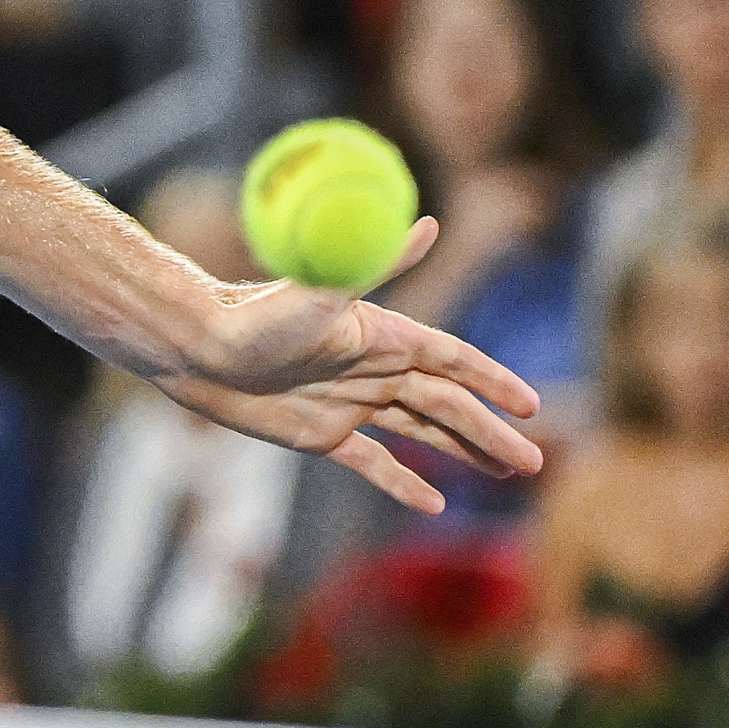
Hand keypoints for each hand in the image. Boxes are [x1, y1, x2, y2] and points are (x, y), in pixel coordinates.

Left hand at [157, 217, 542, 513]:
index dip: (493, 382)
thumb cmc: (254, 315)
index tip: (533, 407)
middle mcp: (372, 369)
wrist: (194, 347)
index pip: (453, 360)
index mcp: (382, 335)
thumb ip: (378, 263)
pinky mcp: (319, 434)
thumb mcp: (321, 290)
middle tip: (534, 464)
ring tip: (506, 475)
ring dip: (462, 453)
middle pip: (446, 404)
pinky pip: (371, 463)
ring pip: (419, 432)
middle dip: (490, 433)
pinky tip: (435, 504)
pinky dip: (402, 482)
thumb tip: (430, 223)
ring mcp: (348, 403)